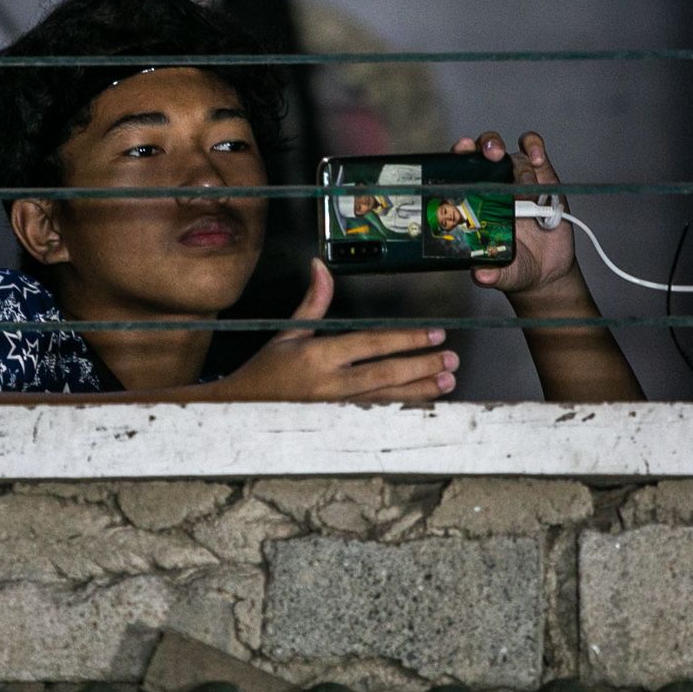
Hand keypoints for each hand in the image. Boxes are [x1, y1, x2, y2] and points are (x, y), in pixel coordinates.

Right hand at [214, 260, 459, 401]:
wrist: (241, 410)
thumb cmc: (265, 370)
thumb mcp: (288, 332)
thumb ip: (313, 302)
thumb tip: (320, 267)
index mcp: (318, 356)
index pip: (370, 345)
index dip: (405, 339)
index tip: (434, 334)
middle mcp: (330, 385)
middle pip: (385, 375)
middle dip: (421, 367)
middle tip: (451, 360)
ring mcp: (335, 409)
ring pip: (385, 399)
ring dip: (420, 391)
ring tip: (447, 382)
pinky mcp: (338, 425)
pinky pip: (376, 415)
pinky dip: (402, 408)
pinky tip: (423, 403)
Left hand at [452, 130, 578, 299]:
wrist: (545, 270)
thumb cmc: (514, 264)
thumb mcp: (500, 272)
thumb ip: (491, 273)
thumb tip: (481, 275)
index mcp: (473, 200)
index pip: (458, 169)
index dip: (456, 156)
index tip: (458, 153)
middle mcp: (493, 184)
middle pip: (483, 150)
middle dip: (486, 145)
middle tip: (493, 156)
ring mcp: (517, 178)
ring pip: (511, 153)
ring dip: (519, 168)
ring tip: (527, 192)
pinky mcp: (542, 176)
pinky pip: (535, 152)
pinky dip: (535, 148)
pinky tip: (538, 160)